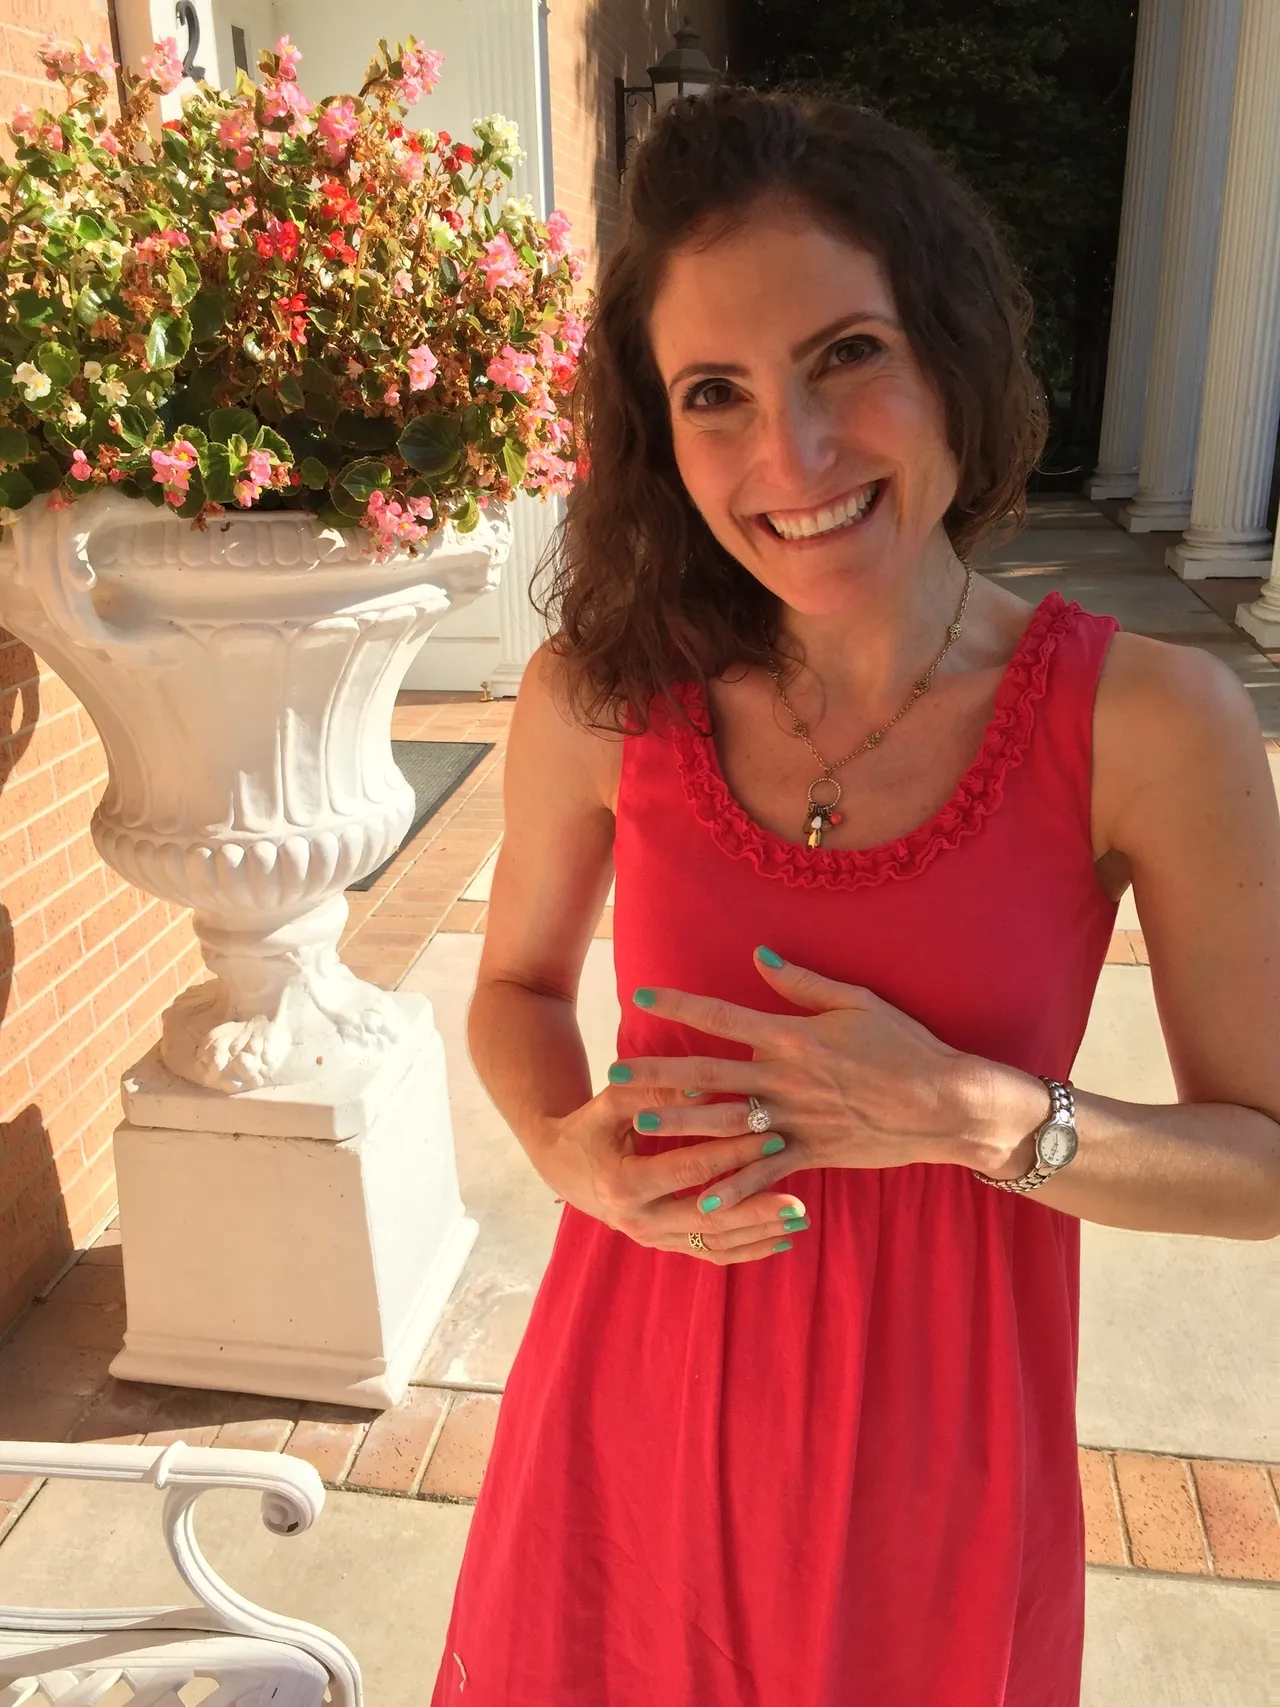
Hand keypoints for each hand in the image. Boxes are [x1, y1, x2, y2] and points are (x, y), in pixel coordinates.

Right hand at [534, 1078, 809, 1264]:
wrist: (562, 1165)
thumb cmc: (590, 1125)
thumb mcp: (612, 1102)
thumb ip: (657, 1091)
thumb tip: (709, 1082)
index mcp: (623, 1184)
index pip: (689, 1169)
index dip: (732, 1154)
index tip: (772, 1138)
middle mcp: (637, 1221)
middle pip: (707, 1220)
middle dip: (756, 1210)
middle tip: (799, 1201)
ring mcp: (651, 1239)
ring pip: (714, 1244)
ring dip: (759, 1234)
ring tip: (799, 1220)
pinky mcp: (664, 1245)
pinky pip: (711, 1254)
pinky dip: (748, 1249)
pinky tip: (781, 1240)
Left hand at [612, 946, 1005, 1214]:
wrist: (946, 1103)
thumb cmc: (906, 1046)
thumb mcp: (857, 1002)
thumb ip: (803, 982)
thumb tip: (760, 956)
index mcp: (794, 1037)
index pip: (724, 1017)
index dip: (681, 1004)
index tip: (644, 996)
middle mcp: (787, 1079)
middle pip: (709, 1073)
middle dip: (659, 1073)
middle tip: (615, 1074)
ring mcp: (797, 1120)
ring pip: (726, 1124)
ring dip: (679, 1125)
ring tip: (638, 1125)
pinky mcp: (814, 1153)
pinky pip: (766, 1174)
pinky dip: (734, 1189)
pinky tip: (702, 1201)